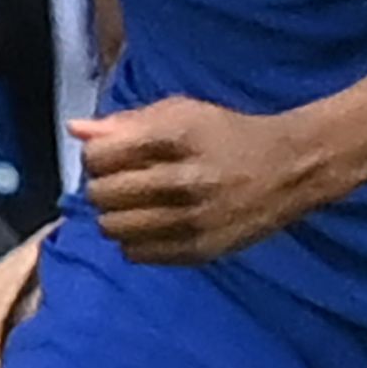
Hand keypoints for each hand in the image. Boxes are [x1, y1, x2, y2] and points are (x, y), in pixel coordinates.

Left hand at [77, 98, 341, 263]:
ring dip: (117, 216)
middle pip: (101, 195)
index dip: (99, 157)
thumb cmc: (229, 135)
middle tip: (127, 182)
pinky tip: (156, 224)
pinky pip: (136, 254)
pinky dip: (136, 241)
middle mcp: (185, 180)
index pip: (100, 157)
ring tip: (139, 205)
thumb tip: (75, 130)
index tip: (116, 157)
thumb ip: (127, 122)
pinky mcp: (200, 250)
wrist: (291, 170)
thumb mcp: (183, 113)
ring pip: (114, 229)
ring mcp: (193, 220)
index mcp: (179, 137)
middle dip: (105, 187)